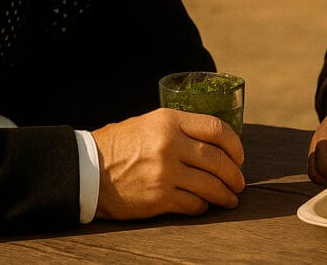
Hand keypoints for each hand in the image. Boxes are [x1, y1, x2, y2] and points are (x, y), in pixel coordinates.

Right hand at [92, 108, 245, 219]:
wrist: (86, 170)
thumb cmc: (120, 145)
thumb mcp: (150, 123)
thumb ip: (180, 128)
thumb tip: (215, 141)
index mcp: (169, 121)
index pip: (217, 129)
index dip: (235, 145)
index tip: (239, 156)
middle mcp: (170, 144)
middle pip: (218, 160)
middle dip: (234, 174)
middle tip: (239, 182)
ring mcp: (165, 172)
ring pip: (210, 185)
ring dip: (225, 194)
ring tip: (230, 198)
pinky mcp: (158, 198)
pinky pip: (193, 204)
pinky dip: (203, 206)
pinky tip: (204, 205)